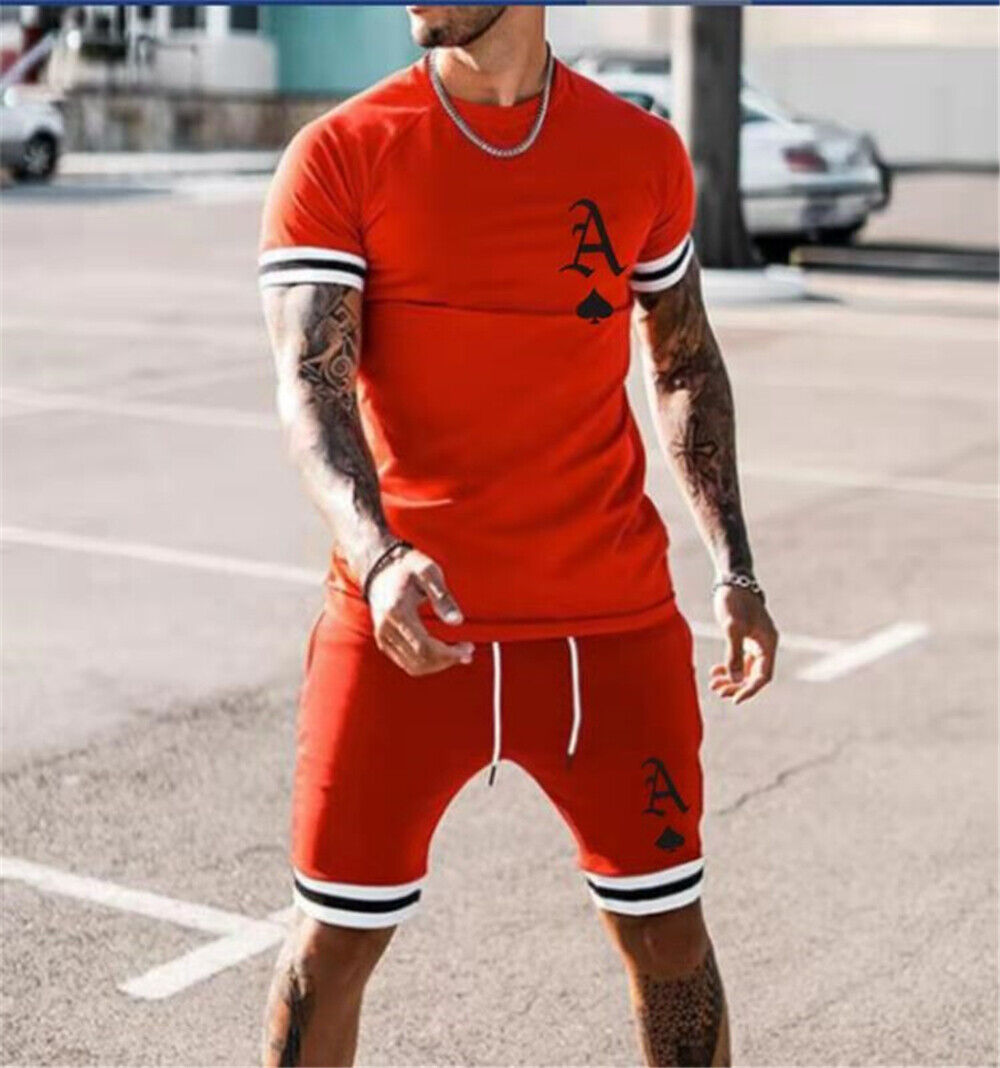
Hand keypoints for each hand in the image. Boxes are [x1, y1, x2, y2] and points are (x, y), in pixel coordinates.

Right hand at [367, 548, 473, 675]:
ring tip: (458, 654)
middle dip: (447, 660)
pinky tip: (443, 654)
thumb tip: (457, 621)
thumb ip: (442, 596)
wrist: (379, 567)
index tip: (468, 648)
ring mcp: (383, 637)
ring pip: (413, 666)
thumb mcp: (428, 571)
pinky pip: (407, 663)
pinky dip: (427, 663)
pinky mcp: (384, 642)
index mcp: (398, 612)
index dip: (449, 654)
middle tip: (468, 650)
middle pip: (420, 660)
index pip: (425, 647)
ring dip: (438, 665)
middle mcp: (386, 628)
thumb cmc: (408, 566)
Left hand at [709, 585, 777, 704]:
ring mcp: (755, 643)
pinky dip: (728, 668)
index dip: (750, 689)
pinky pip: (739, 661)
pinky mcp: (744, 639)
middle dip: (737, 686)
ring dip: (731, 679)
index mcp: (768, 643)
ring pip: (745, 670)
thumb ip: (734, 654)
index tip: (735, 699)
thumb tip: (736, 679)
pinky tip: (715, 672)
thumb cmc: (735, 602)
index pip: (764, 676)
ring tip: (714, 685)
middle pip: (754, 676)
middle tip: (718, 692)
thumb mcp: (733, 628)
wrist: (732, 581)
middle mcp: (765, 645)